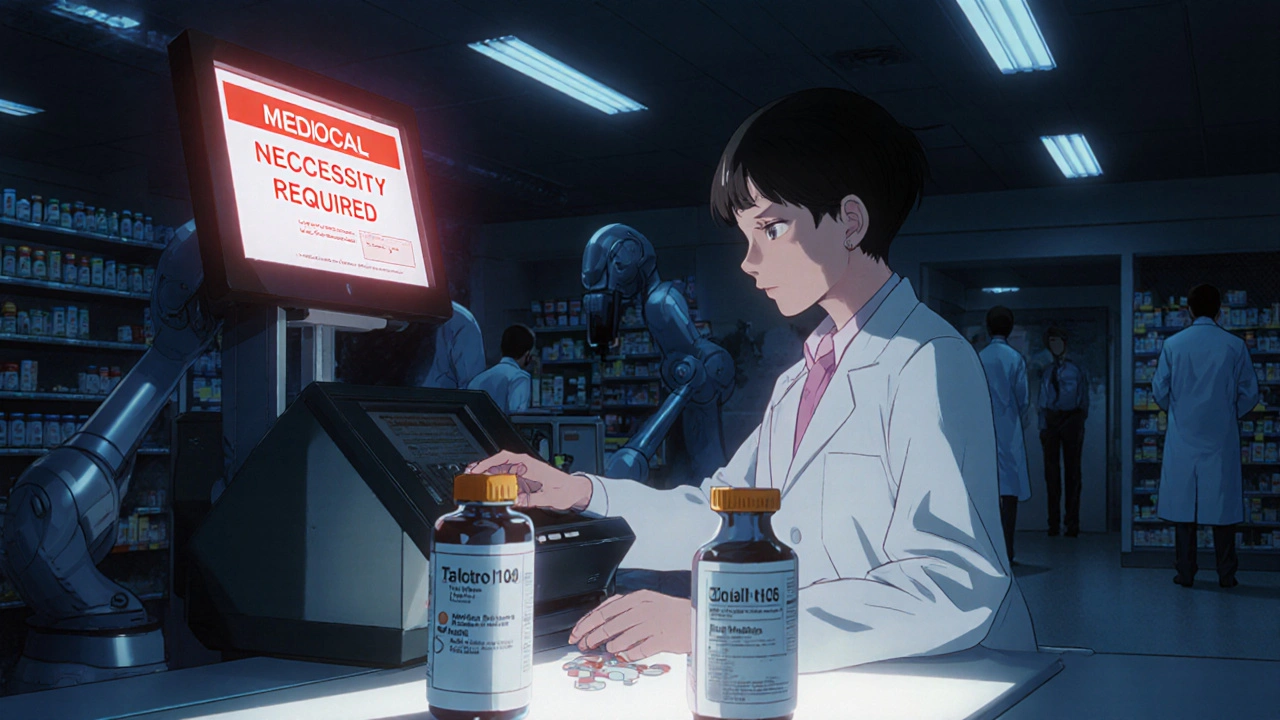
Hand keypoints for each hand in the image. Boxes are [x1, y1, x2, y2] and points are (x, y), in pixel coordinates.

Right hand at [465, 451, 591, 510]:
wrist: (573, 490)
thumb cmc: (564, 490)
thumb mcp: (550, 497)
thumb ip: (533, 499)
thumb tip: (516, 501)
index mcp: (529, 465)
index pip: (505, 458)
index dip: (489, 463)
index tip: (477, 469)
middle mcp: (524, 466)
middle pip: (497, 463)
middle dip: (481, 468)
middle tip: (467, 476)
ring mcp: (522, 473)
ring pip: (498, 470)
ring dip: (485, 474)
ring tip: (470, 481)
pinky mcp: (521, 480)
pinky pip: (503, 478)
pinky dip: (492, 481)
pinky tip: (484, 488)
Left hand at [568, 590, 691, 661]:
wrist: (698, 618)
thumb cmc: (671, 612)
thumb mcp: (647, 602)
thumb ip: (626, 610)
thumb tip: (602, 623)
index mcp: (637, 597)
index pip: (604, 609)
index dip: (587, 622)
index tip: (577, 632)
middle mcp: (643, 608)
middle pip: (609, 623)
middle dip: (592, 636)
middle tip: (583, 645)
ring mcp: (653, 623)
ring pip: (622, 636)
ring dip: (609, 645)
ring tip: (606, 650)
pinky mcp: (662, 638)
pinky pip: (640, 649)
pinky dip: (628, 654)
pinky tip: (624, 656)